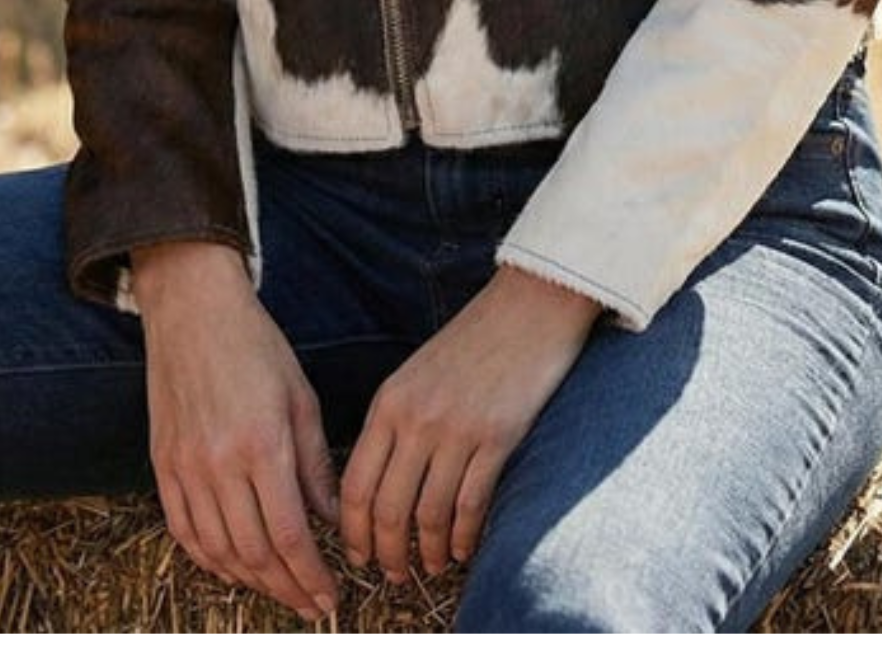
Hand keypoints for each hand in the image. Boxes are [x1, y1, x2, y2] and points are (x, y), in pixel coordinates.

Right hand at [133, 242, 340, 621]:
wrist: (193, 310)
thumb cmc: (255, 346)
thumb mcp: (300, 397)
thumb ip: (315, 464)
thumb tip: (334, 519)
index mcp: (263, 445)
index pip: (291, 536)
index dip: (312, 576)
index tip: (331, 598)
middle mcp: (220, 464)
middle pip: (256, 553)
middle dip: (288, 589)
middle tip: (311, 606)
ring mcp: (186, 468)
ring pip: (219, 551)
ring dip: (252, 581)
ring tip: (279, 590)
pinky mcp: (162, 465)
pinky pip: (183, 531)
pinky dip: (209, 560)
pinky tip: (232, 568)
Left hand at [340, 266, 599, 580]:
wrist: (528, 306)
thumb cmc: (473, 341)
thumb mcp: (416, 375)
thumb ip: (395, 423)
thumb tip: (381, 485)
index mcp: (388, 403)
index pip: (355, 485)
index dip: (353, 532)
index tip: (358, 556)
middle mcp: (415, 420)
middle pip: (386, 509)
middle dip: (386, 553)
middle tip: (393, 574)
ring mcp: (456, 430)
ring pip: (428, 515)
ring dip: (426, 552)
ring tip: (429, 566)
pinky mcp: (496, 438)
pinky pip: (470, 505)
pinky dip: (462, 537)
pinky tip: (462, 550)